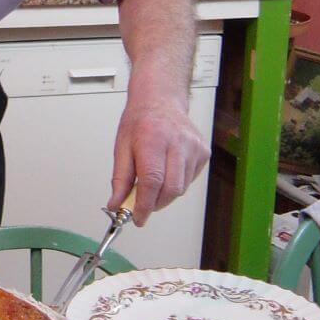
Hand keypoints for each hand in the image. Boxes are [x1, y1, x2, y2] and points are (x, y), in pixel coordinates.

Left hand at [107, 103, 210, 226]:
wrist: (160, 100)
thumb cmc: (140, 121)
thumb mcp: (121, 148)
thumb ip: (120, 180)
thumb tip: (116, 205)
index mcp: (153, 140)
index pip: (152, 182)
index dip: (145, 206)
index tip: (137, 218)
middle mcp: (177, 143)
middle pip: (170, 189)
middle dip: (154, 204)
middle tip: (141, 205)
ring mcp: (194, 148)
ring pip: (181, 188)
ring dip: (164, 195)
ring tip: (151, 182)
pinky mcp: (203, 153)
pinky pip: (189, 180)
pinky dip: (175, 184)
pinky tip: (166, 170)